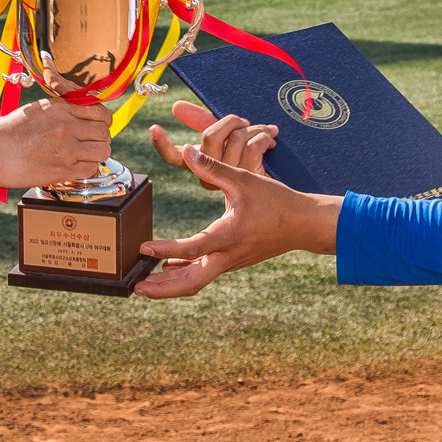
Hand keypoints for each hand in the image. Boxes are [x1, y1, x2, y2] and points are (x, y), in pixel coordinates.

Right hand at [0, 97, 111, 189]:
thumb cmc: (7, 132)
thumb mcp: (37, 110)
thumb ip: (61, 111)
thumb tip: (81, 117)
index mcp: (60, 108)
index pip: (99, 112)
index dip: (104, 121)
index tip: (100, 126)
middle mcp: (67, 126)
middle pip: (104, 132)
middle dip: (102, 138)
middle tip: (93, 143)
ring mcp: (66, 149)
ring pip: (103, 151)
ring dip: (97, 154)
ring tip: (86, 156)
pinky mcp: (62, 169)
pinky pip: (90, 169)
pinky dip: (87, 169)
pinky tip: (76, 167)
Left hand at [132, 145, 341, 299]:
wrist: (305, 224)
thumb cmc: (276, 201)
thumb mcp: (244, 180)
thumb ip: (214, 169)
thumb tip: (188, 152)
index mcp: (228, 236)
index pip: (192, 248)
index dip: (166, 249)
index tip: (144, 248)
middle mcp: (228, 255)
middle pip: (191, 283)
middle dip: (163, 289)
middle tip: (136, 288)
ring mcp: (231, 261)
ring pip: (197, 281)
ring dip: (170, 285)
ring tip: (144, 284)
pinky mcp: (233, 260)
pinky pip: (205, 272)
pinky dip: (185, 272)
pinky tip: (170, 266)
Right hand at [149, 100, 276, 186]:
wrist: (277, 181)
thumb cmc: (248, 153)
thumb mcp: (224, 135)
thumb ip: (201, 120)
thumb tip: (175, 106)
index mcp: (197, 164)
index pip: (173, 156)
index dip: (161, 143)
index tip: (154, 128)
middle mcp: (208, 175)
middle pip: (210, 135)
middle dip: (231, 121)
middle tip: (245, 121)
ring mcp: (227, 179)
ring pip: (236, 138)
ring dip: (255, 128)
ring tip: (265, 132)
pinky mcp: (248, 179)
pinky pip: (254, 145)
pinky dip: (265, 136)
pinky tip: (271, 140)